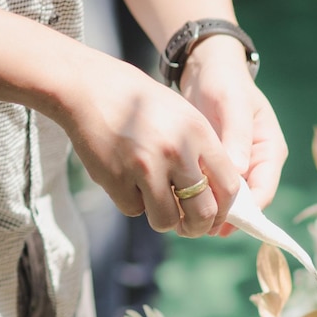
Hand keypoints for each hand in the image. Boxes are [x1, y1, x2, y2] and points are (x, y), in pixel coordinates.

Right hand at [54, 51, 240, 237]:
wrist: (88, 88)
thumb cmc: (141, 105)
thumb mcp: (182, 117)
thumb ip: (202, 154)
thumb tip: (216, 200)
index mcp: (198, 133)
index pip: (228, 187)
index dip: (225, 211)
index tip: (216, 217)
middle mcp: (176, 150)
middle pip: (202, 212)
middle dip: (197, 228)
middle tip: (189, 228)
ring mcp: (145, 166)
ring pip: (166, 220)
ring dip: (164, 220)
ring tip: (156, 203)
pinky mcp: (117, 179)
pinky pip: (134, 209)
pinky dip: (133, 202)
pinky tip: (125, 179)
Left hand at [181, 36, 287, 233]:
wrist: (206, 69)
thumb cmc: (224, 82)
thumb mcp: (232, 104)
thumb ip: (236, 136)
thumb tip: (239, 170)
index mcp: (270, 151)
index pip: (264, 192)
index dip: (245, 212)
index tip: (220, 222)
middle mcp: (257, 164)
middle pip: (246, 204)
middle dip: (223, 217)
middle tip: (195, 227)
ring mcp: (238, 168)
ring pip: (227, 200)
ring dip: (207, 210)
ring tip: (183, 220)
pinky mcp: (217, 167)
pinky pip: (211, 190)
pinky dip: (197, 198)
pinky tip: (177, 205)